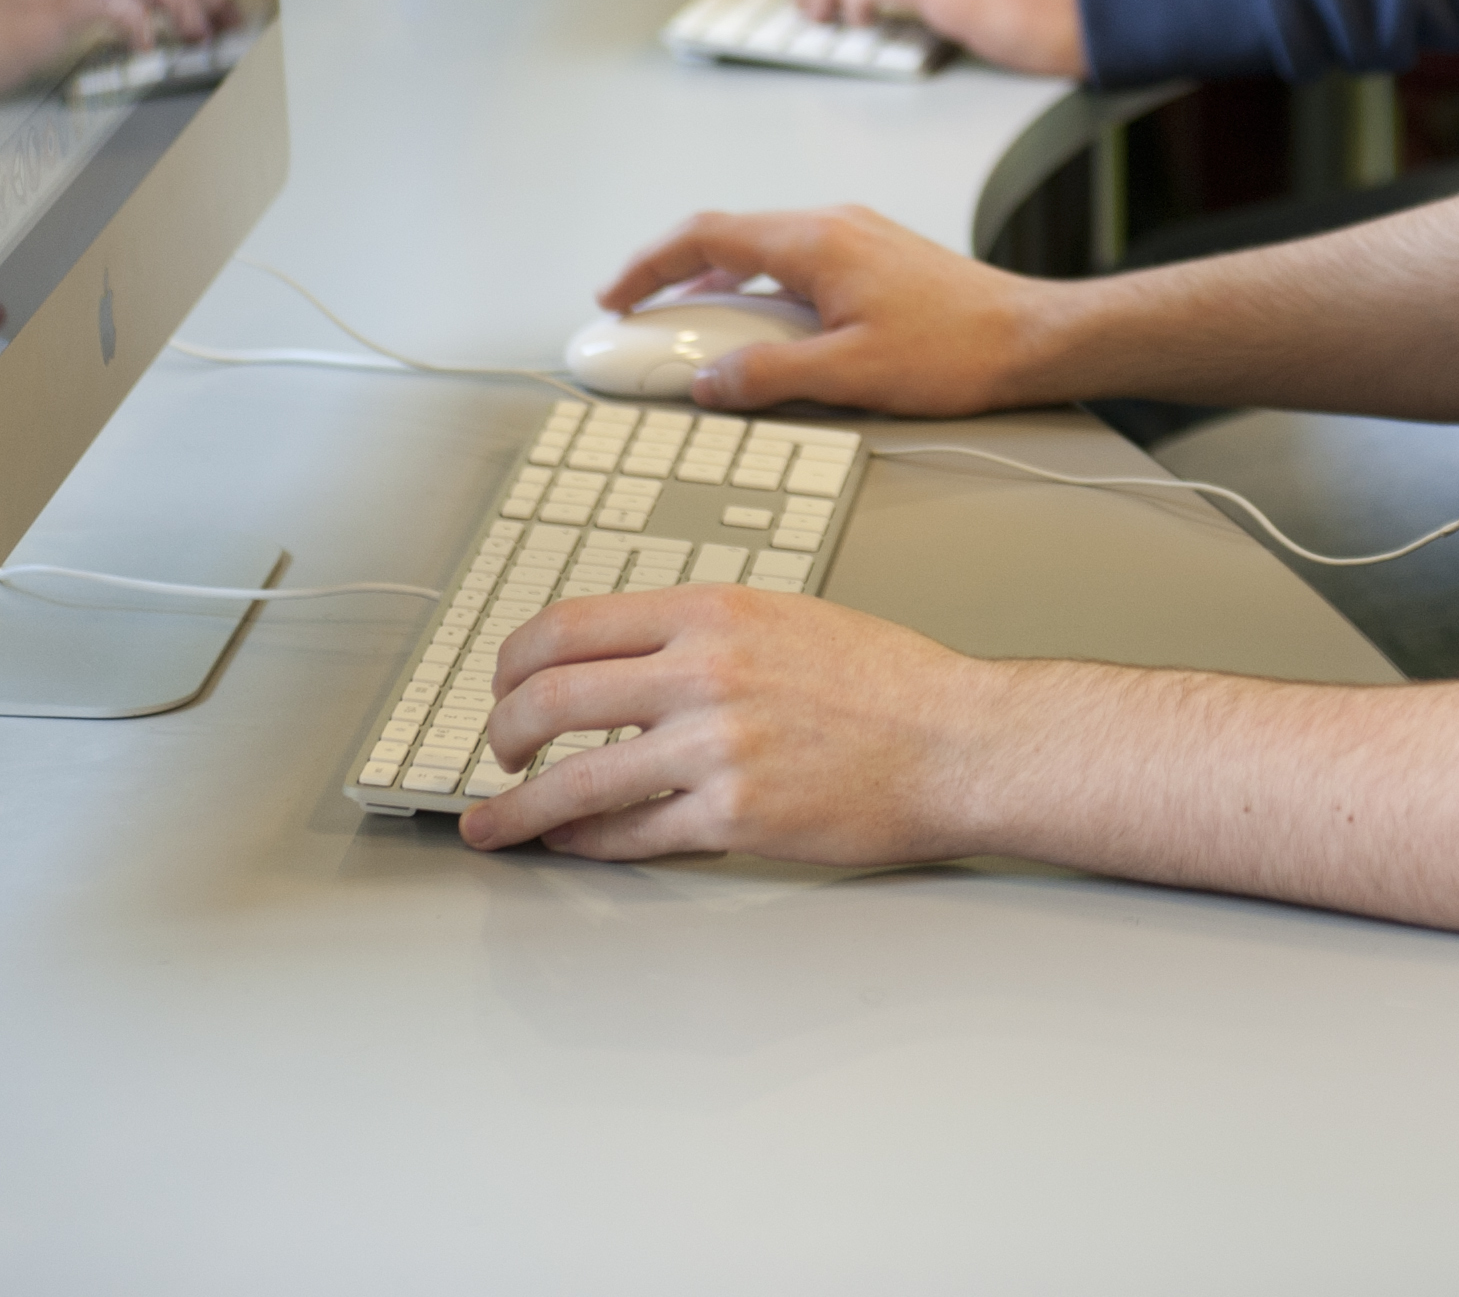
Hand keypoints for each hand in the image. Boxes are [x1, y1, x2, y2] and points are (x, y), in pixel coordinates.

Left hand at [457, 585, 993, 860]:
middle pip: (551, 698)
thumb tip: (624, 662)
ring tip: (497, 822)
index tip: (504, 684)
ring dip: (520, 809)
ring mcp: (714, 748)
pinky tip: (573, 845)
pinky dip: (587, 846)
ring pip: (575, 781)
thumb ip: (701, 633)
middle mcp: (703, 673)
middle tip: (498, 751)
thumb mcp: (787, 619)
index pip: (569, 625)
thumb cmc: (890, 683)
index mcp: (712, 612)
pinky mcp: (734, 817)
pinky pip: (631, 836)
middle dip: (503, 733)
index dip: (514, 662)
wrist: (961, 742)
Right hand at [596, 203, 1045, 413]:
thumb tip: (708, 382)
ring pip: (759, 251)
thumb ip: (768, 377)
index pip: (705, 237)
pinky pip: (792, 263)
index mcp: (815, 242)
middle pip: (725, 238)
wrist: (1034, 337)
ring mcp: (855, 237)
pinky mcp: (873, 257)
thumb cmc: (958, 350)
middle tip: (638, 322)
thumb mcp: (850, 375)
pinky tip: (754, 330)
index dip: (648, 266)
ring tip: (685, 333)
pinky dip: (756, 291)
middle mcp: (831, 226)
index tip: (614, 298)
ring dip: (714, 287)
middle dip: (670, 278)